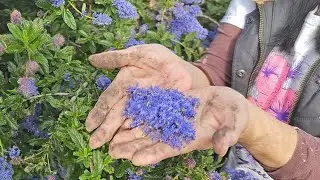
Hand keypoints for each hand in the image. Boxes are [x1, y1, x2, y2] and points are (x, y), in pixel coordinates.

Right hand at [86, 44, 209, 148]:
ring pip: (129, 124)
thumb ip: (117, 57)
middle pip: (116, 115)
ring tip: (111, 149)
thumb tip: (91, 59)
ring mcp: (145, 110)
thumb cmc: (161, 60)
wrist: (187, 72)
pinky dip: (140, 137)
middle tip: (95, 143)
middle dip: (105, 129)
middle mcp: (132, 100)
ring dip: (120, 137)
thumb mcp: (140, 54)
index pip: (108, 100)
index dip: (98, 112)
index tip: (89, 125)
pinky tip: (132, 148)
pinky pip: (148, 128)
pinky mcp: (159, 117)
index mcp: (124, 85)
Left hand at [108, 86, 248, 165]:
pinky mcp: (171, 106)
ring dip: (130, 133)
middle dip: (133, 146)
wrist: (228, 103)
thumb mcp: (234, 122)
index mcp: (191, 138)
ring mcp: (173, 119)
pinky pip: (151, 111)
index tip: (135, 160)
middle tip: (112, 151)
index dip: (153, 154)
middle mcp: (178, 131)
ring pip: (148, 128)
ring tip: (110, 138)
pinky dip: (137, 115)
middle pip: (152, 141)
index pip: (169, 148)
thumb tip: (220, 148)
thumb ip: (226, 134)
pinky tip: (122, 116)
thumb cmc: (234, 114)